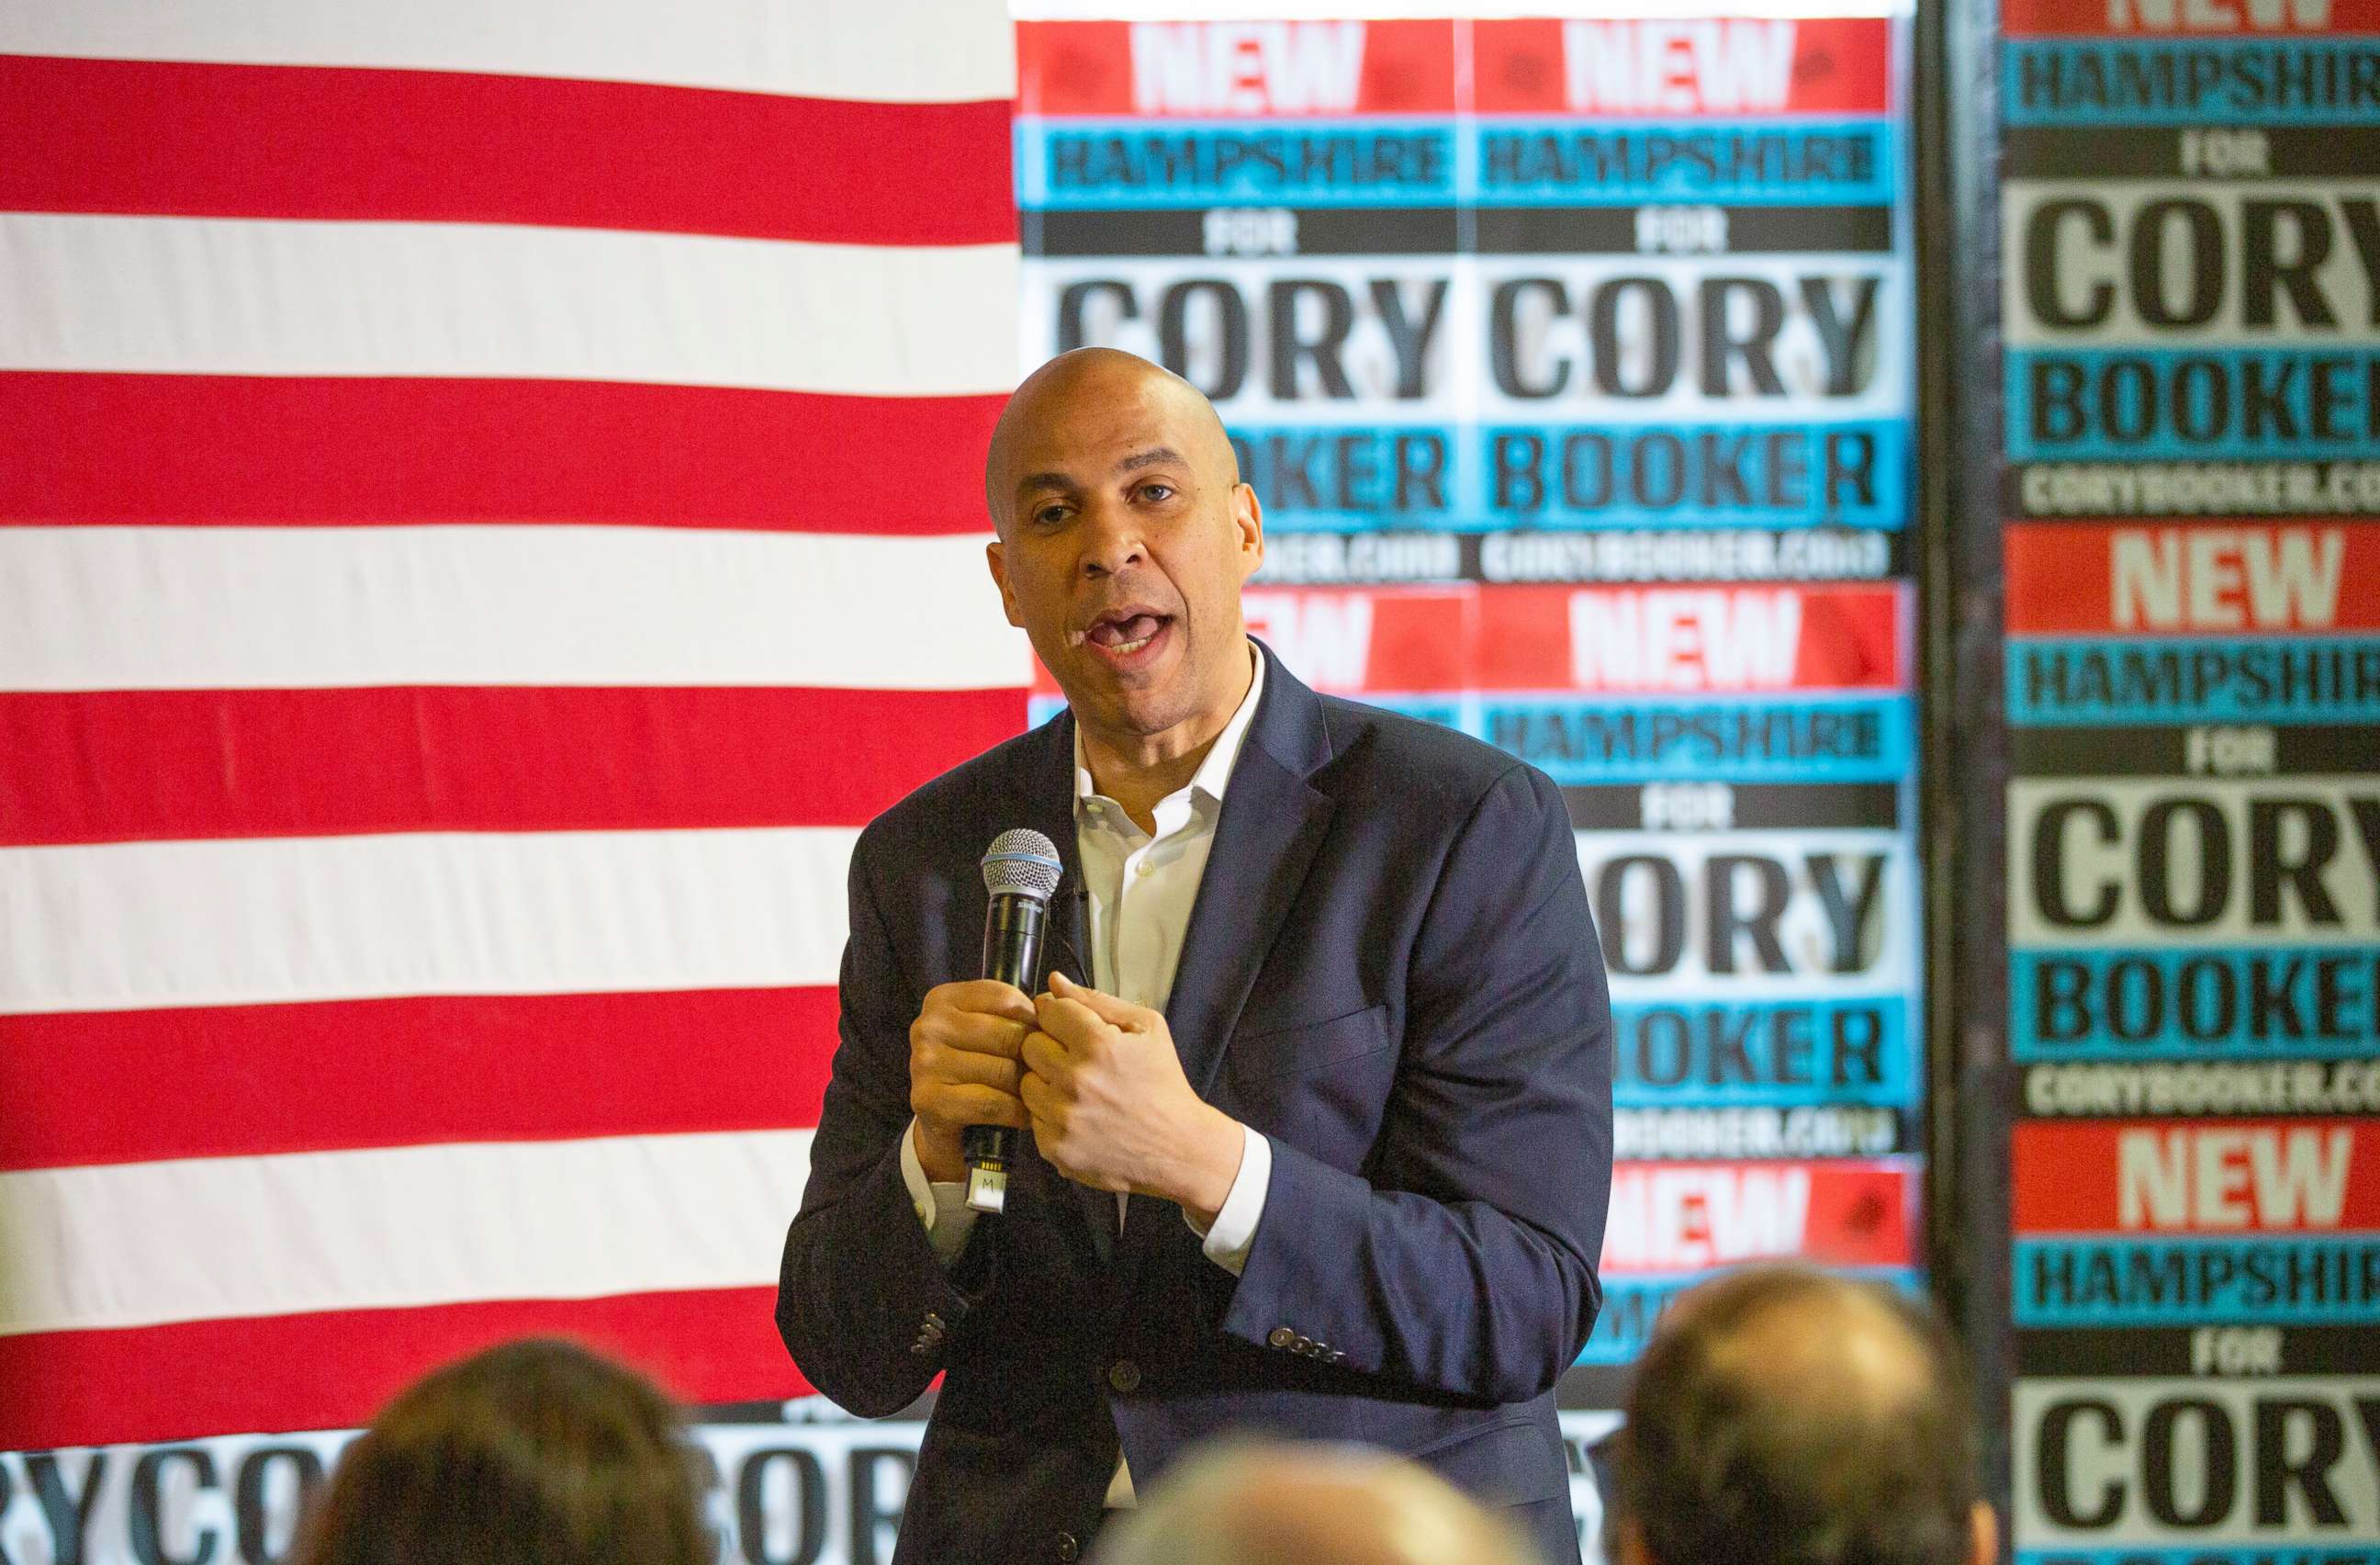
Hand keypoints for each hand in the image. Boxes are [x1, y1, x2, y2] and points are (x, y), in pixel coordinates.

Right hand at [908, 979, 1035, 1182]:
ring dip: (1029, 1088)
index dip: (1035, 1022)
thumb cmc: (975, 1073)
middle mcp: (928, 1026)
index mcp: (943, 999)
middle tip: (1047, 1074)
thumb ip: (1016, 1012)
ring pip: (1003, 1070)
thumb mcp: (989, 1033)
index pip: (1007, 998)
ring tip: (1038, 1095)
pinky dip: (1016, 1112)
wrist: (940, 1124)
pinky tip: (1024, 1116)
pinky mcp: (929, 1100)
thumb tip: (1053, 1002)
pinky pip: (992, 1103)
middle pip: (1008, 1035)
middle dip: (1034, 1058)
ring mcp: (924, 1063)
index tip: (1043, 1041)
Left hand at [1019, 972, 1243, 1225]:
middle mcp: (1076, 1081)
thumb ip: (1096, 1000)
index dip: (1062, 1016)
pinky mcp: (1055, 1149)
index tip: (1074, 1027)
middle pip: (1030, 1045)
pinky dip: (1051, 1115)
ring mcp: (1063, 1118)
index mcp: (1099, 1045)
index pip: (1048, 1010)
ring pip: (1025, 1083)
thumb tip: (1054, 981)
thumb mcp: (1147, 1028)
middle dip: (1051, 1047)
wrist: (1178, 1149)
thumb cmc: (1164, 1083)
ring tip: (1079, 1090)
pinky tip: (1079, 1116)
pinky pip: (1032, 1118)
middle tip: (1078, 1060)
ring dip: (1046, 1082)